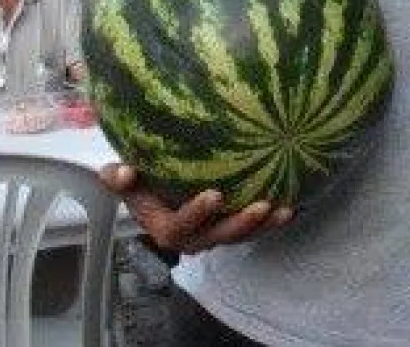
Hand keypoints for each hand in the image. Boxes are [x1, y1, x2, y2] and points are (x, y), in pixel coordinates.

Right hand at [98, 163, 292, 254]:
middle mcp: (192, 237)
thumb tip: (121, 173)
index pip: (178, 227)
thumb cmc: (144, 182)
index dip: (196, 214)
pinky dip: (271, 222)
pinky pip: (253, 229)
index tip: (215, 194)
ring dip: (262, 226)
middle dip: (239, 225)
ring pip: (239, 236)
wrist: (160, 190)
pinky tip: (290, 208)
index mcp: (165, 227)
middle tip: (261, 206)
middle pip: (216, 237)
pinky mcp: (232, 227)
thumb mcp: (128, 179)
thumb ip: (119, 177)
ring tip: (282, 211)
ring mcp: (214, 234)